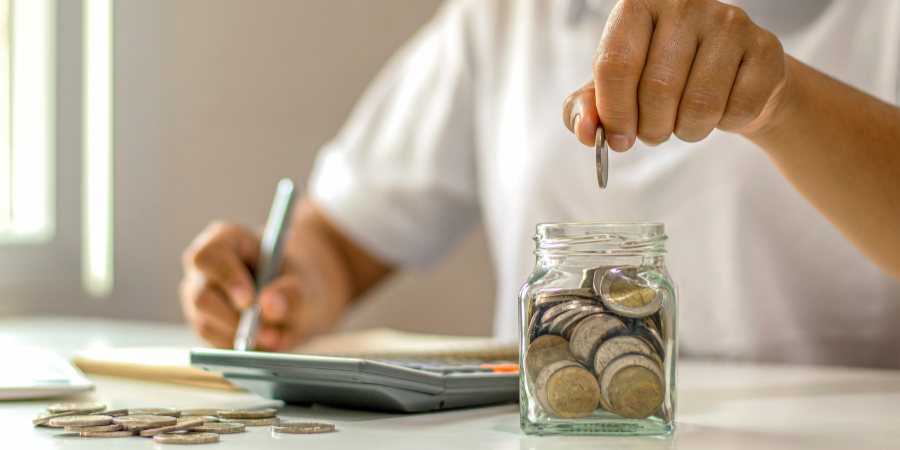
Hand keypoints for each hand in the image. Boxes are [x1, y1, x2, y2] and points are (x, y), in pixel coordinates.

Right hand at [179, 219, 348, 350]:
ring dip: (240, 337)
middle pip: (202, 296)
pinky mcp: (203, 324)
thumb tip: (268, 306)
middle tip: (270, 334)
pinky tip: (263, 344)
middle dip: (235, 319)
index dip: (226, 278)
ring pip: (206, 324)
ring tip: (275, 338)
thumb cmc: (296, 282)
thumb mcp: (304, 284)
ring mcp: (199, 297)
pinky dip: (238, 348)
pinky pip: (212, 343)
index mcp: (225, 240)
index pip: (210, 256)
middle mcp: (204, 269)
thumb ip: (291, 294)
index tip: (248, 300)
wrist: (296, 302)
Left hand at [563, 0, 787, 150]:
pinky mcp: (765, 47)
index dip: (614, 113)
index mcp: (637, 5)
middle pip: (657, 88)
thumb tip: (584, 131)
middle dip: (651, 128)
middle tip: (654, 133)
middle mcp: (684, 3)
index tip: (618, 139)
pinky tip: (721, 110)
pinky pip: (738, 109)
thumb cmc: (661, 80)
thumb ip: (586, 109)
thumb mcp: (613, 91)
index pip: (614, 64)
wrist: (729, 79)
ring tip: (684, 122)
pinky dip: (724, 125)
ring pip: (700, 104)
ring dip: (687, 131)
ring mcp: (729, 21)